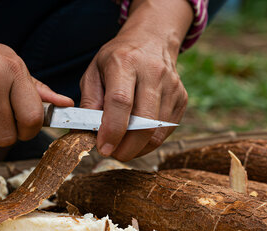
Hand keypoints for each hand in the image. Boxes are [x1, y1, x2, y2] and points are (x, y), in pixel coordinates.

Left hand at [80, 0, 192, 160]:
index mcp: (125, 62)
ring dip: (137, 148)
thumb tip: (84, 134)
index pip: (121, 101)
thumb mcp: (94, 72)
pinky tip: (136, 138)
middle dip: (126, 147)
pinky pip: (166, 131)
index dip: (112, 130)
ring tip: (121, 147)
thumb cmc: (117, 59)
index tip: (102, 148)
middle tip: (111, 153)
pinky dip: (149, 142)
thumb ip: (88, 102)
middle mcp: (153, 72)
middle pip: (144, 122)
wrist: (151, 40)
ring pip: (157, 131)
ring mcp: (171, 86)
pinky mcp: (181, 98)